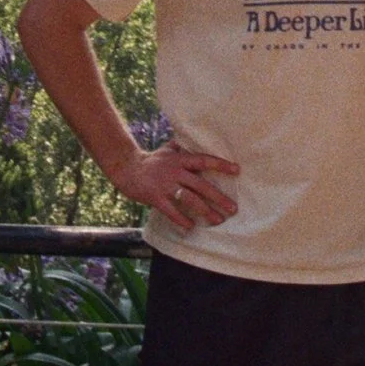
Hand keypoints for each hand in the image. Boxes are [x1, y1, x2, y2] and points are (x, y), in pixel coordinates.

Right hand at [110, 143, 241, 230]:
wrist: (127, 168)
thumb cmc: (151, 159)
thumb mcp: (168, 149)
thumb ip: (183, 147)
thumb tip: (198, 138)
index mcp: (180, 159)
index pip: (204, 160)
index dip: (220, 165)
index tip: (237, 170)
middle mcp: (175, 171)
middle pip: (201, 185)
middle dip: (218, 197)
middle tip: (233, 208)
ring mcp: (165, 185)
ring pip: (189, 200)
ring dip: (205, 211)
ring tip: (218, 220)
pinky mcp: (156, 197)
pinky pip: (171, 211)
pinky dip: (181, 220)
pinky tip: (191, 227)